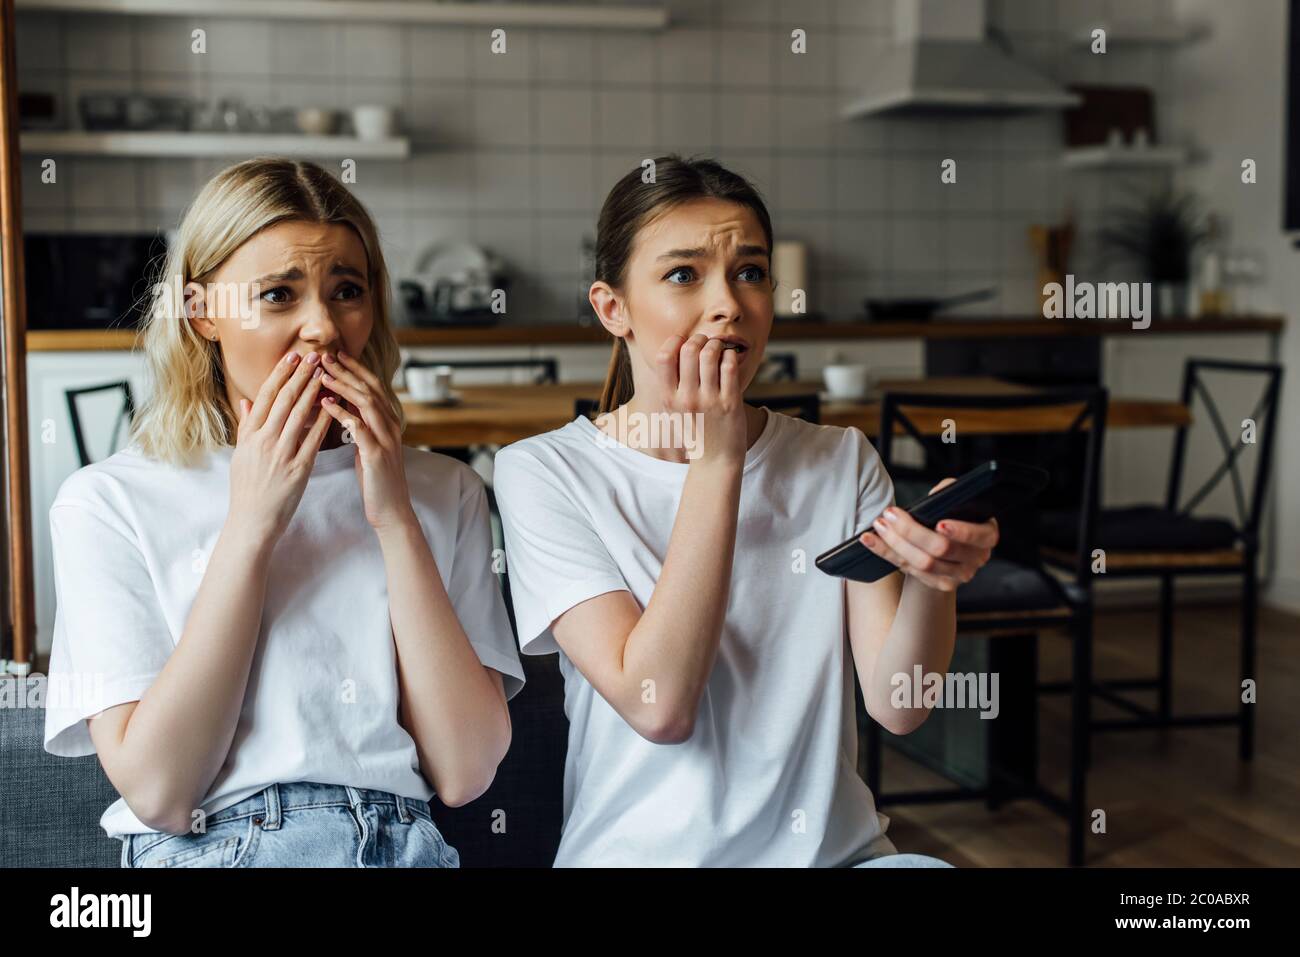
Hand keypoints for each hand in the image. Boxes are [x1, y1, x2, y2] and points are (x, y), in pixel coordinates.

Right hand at [227, 349, 332, 542]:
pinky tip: (335, 407)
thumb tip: (246, 402)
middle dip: (300, 375)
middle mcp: (264, 441)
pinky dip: (324, 420)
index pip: (266, 397)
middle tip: (314, 356)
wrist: (252, 520)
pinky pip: (313, 439)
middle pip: (284, 400)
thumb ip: (245, 427)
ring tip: (326, 374)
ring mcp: (281, 454)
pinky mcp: (298, 468)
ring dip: (314, 391)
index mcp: (250, 435)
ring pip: (300, 415)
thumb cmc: (247, 488)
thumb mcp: (240, 454)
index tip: (293, 357)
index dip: (280, 374)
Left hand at [318, 349, 415, 530]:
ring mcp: (386, 439)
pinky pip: (359, 427)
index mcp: (389, 422)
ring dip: (343, 386)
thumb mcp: (368, 446)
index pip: (372, 386)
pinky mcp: (377, 454)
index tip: (335, 355)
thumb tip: (342, 404)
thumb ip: (360, 424)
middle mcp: (391, 425)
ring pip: (366, 403)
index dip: (354, 368)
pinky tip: (325, 404)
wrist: (391, 509)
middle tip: (325, 356)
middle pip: (370, 388)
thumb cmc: (375, 479)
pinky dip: (341, 412)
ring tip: (322, 375)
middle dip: (347, 370)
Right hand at [653, 333, 745, 463]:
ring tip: (718, 349)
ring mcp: (709, 401)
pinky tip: (729, 360)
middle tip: (705, 342)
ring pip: (710, 354)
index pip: (664, 357)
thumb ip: (671, 386)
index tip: (682, 341)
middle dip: (699, 338)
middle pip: (689, 350)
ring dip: (716, 345)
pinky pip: (730, 366)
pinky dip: (730, 356)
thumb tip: (673, 351)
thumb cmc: (695, 432)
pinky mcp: (730, 403)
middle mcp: (687, 399)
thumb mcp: (674, 411)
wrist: (715, 461)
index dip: (674, 341)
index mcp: (669, 398)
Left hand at [858, 478, 999, 591]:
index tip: (939, 523)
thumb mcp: (956, 503)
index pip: (977, 536)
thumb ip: (951, 492)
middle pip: (942, 549)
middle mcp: (976, 559)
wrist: (946, 548)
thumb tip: (939, 492)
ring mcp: (958, 575)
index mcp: (987, 535)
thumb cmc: (951, 517)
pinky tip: (870, 540)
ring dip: (895, 543)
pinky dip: (886, 553)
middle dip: (912, 531)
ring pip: (922, 563)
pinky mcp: (938, 584)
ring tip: (878, 525)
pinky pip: (909, 569)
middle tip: (890, 514)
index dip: (960, 531)